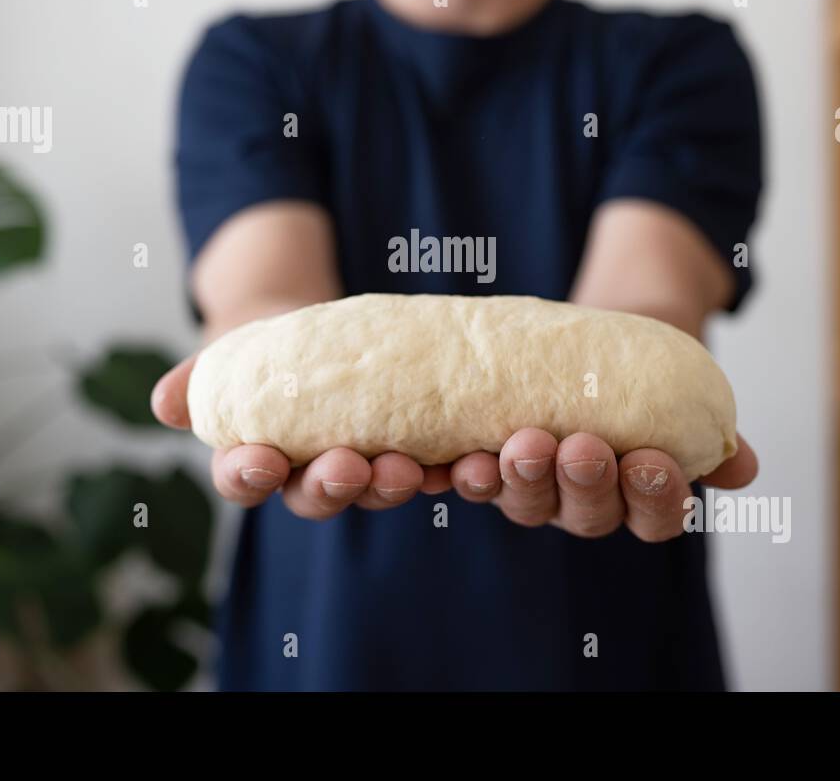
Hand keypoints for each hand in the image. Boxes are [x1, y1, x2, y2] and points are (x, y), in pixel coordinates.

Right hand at [152, 353, 757, 539]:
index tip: (290, 460)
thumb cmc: (430, 349)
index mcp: (406, 461)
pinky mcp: (632, 459)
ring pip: (558, 508)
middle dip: (423, 483)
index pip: (339, 489)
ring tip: (543, 441)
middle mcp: (478, 480)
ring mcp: (557, 474)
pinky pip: (658, 501)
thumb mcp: (333, 342)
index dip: (309, 483)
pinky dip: (676, 488)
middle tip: (409, 456)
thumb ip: (250, 366)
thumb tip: (160, 399)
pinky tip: (680, 460)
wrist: (570, 331)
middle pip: (447, 499)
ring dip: (551, 486)